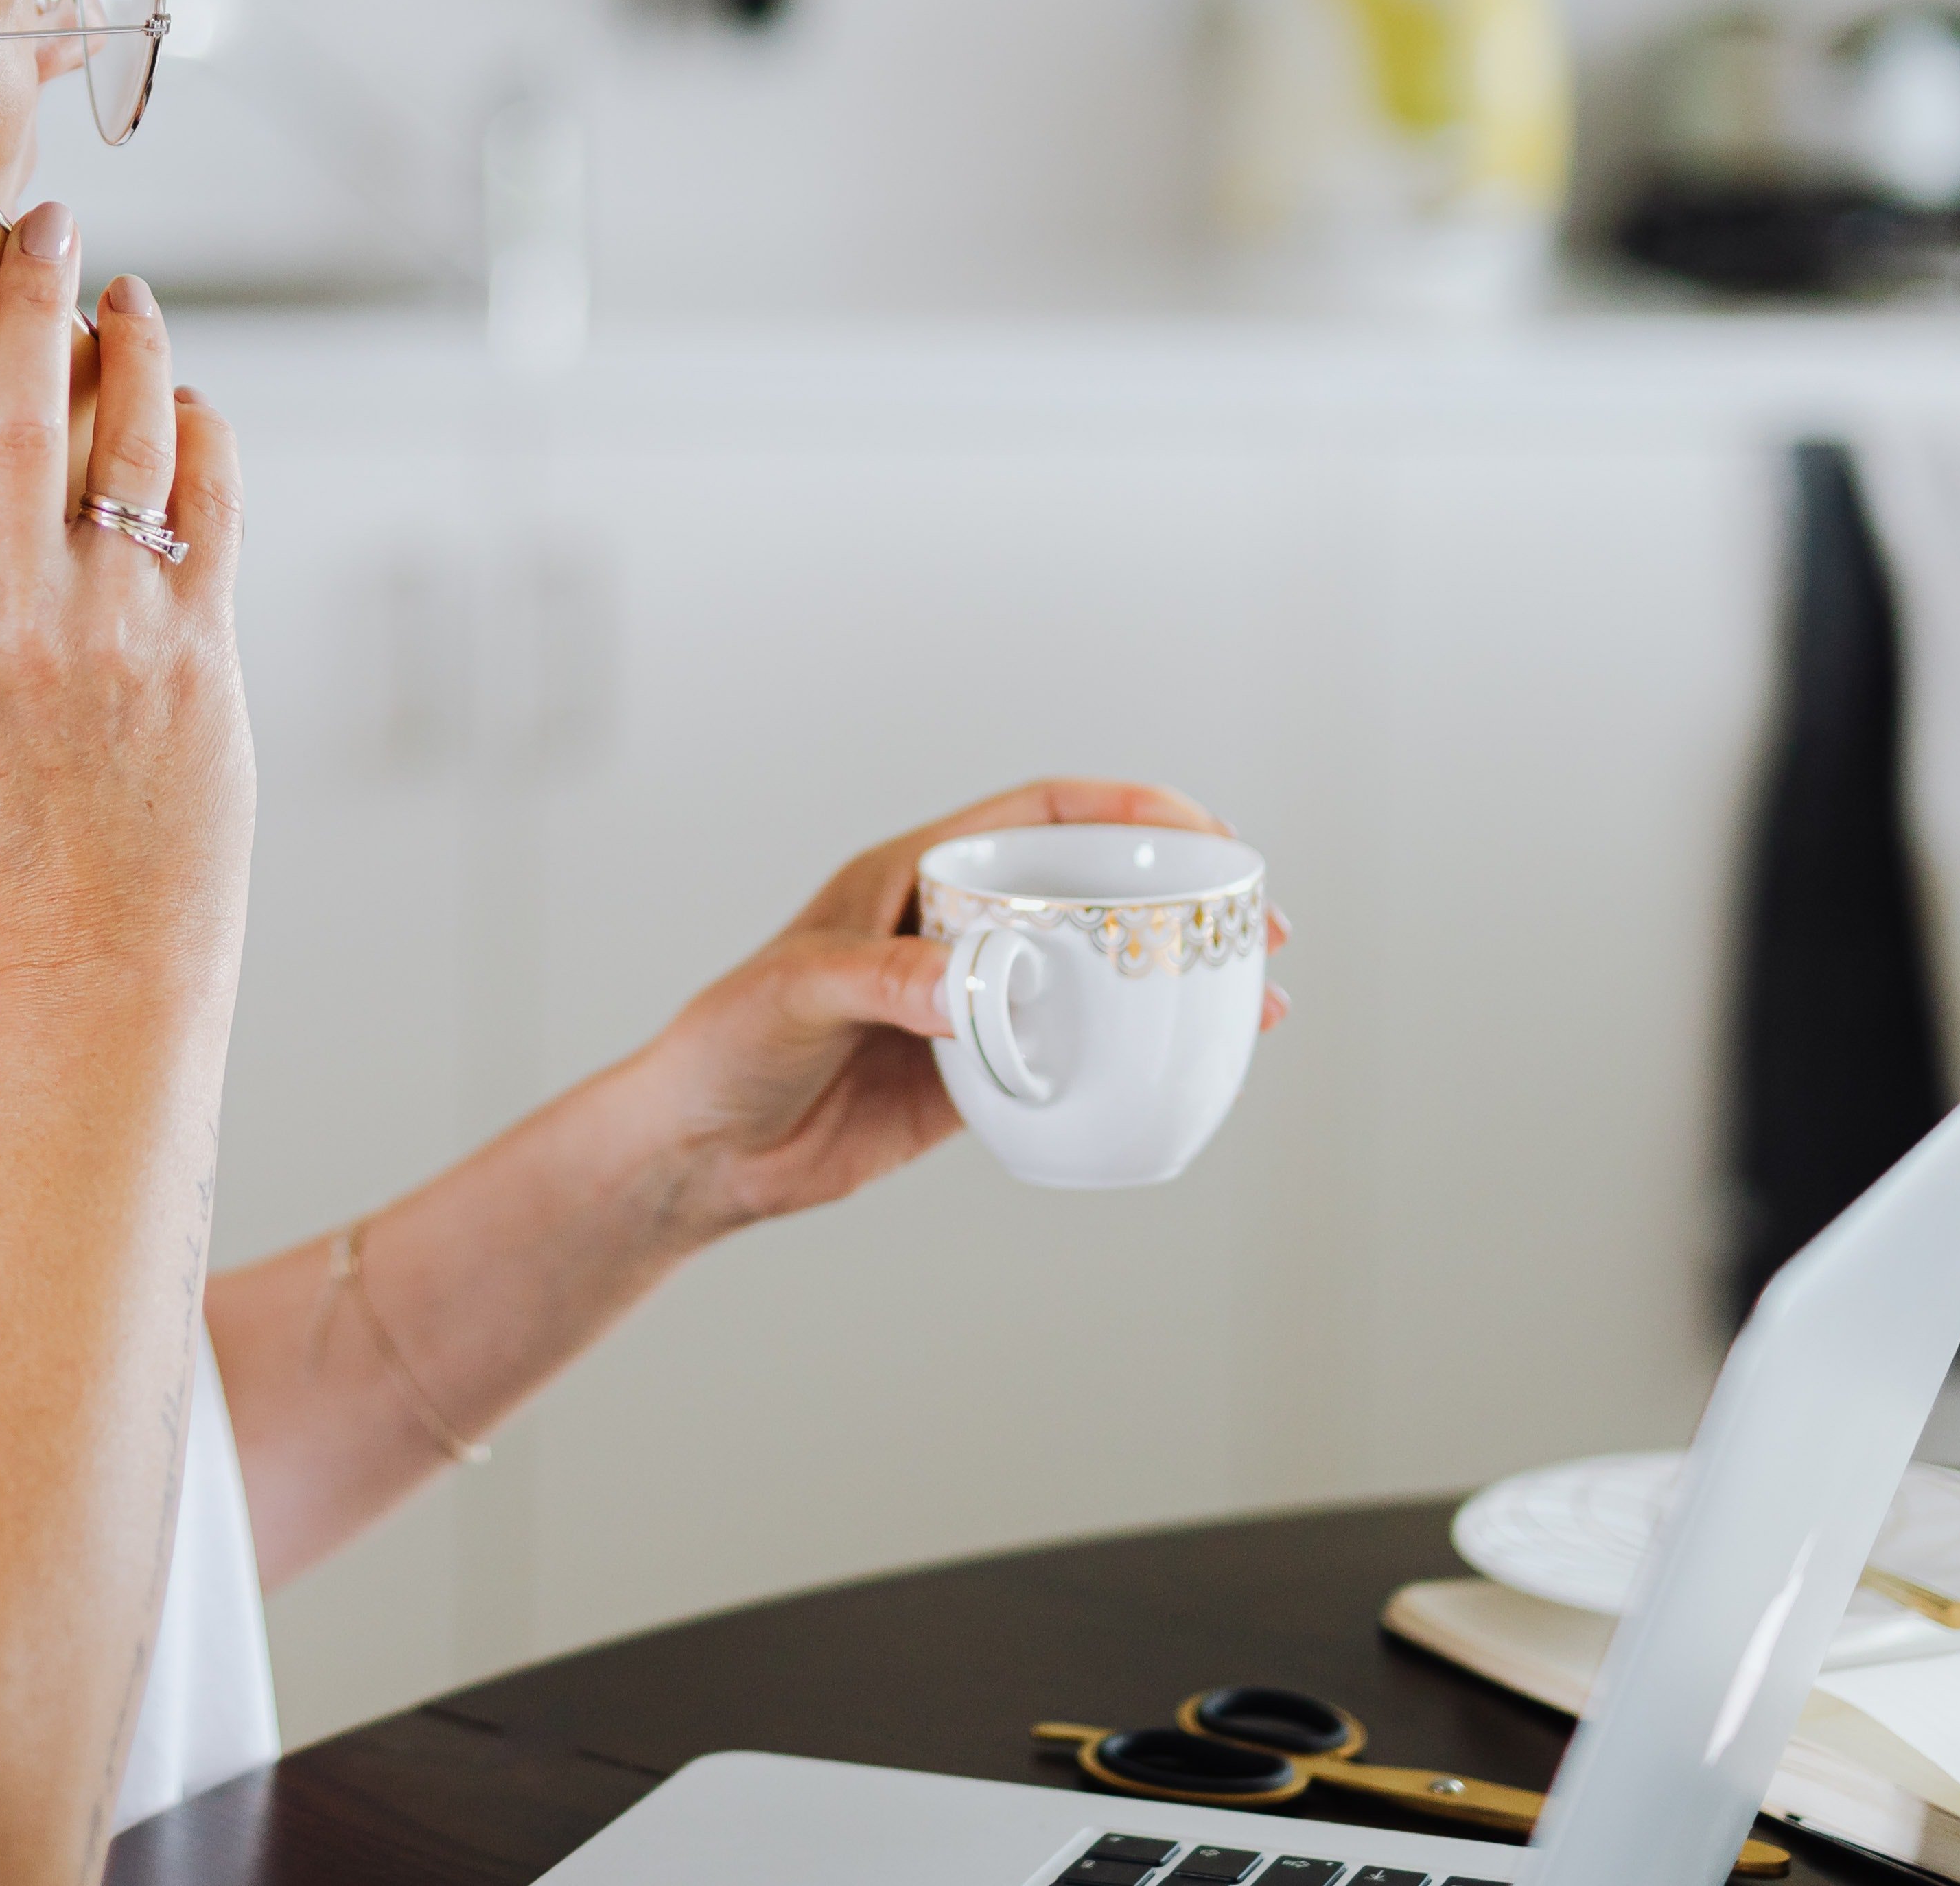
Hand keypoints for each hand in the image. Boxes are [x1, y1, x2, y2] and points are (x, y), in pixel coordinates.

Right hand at [0, 206, 254, 995]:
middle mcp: (19, 610)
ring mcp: (119, 619)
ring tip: (124, 296)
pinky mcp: (202, 636)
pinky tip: (185, 402)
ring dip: (132, 348)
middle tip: (40, 226)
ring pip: (132, 439)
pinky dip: (203, 433)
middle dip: (27, 301)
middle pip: (20, 416)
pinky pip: (212, 501)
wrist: (109, 930)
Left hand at [621, 780, 1288, 1237]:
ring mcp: (974, 1005)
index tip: (1201, 830)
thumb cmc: (726, 1045)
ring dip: (1176, 978)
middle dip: (1179, 894)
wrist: (701, 1150)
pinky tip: (1189, 1067)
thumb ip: (886, 980)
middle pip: (1089, 890)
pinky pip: (1074, 1056)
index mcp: (915, 876)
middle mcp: (954, 929)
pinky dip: (1135, 1054)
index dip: (1125, 808)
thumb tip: (976, 987)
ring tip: (1255, 996)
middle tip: (1258, 922)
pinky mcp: (978, 1078)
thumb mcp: (798, 993)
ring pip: (1097, 974)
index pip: (1039, 815)